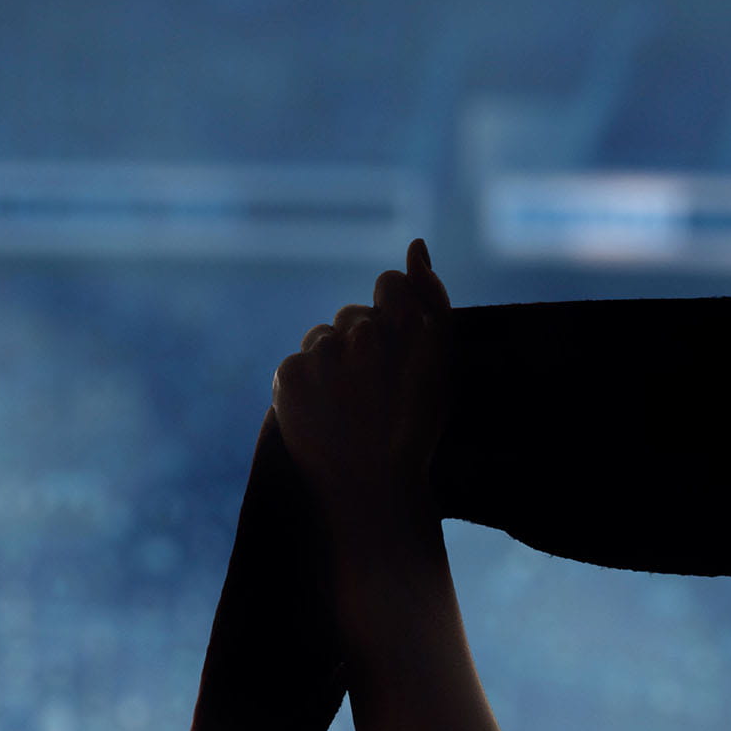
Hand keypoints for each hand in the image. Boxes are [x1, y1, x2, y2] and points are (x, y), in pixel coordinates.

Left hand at [268, 240, 455, 544]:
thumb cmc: (416, 423)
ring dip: (332, 360)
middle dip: (360, 340)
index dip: (390, 310)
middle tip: (372, 388)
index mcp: (410, 326)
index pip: (388, 283)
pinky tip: (325, 411)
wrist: (372, 486)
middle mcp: (365, 333)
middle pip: (352, 314)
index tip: (392, 345)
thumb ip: (431, 298)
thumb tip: (415, 244)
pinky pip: (298, 360)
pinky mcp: (289, 375)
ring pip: (322, 337)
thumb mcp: (441, 362)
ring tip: (349, 403)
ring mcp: (323, 354)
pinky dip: (307, 380)